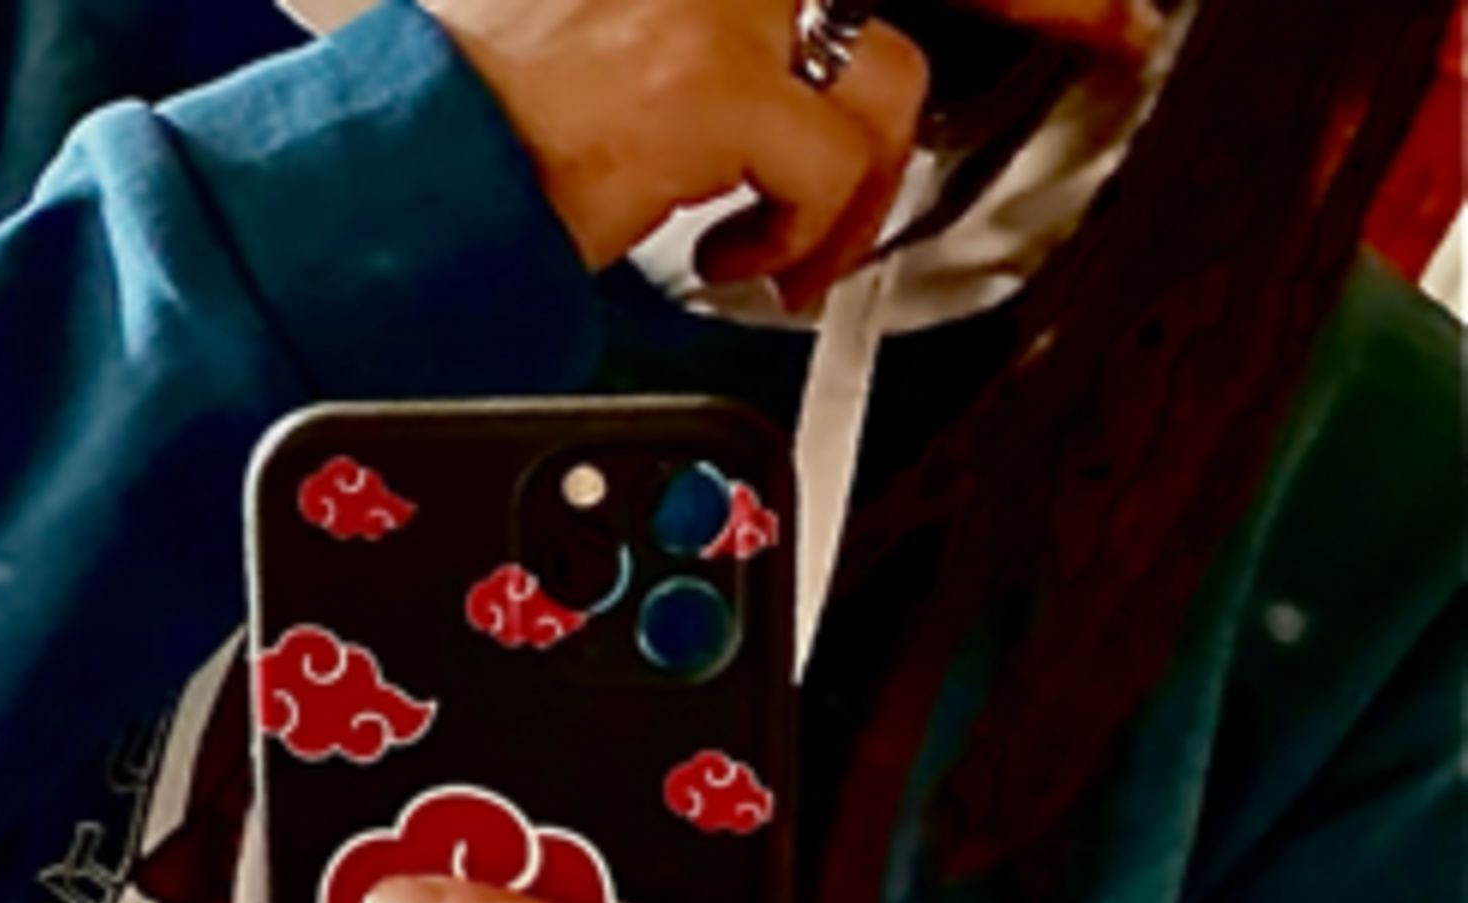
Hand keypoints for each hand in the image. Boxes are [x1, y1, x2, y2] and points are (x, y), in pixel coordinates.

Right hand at [419, 0, 1163, 300]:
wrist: (402, 159)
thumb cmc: (477, 120)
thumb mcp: (606, 41)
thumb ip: (714, 50)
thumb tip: (772, 103)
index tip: (1095, 3)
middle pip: (905, 14)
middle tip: (1111, 32)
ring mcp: (725, 3)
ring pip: (887, 90)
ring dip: (859, 190)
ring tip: (787, 250)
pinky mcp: (712, 84)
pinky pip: (827, 172)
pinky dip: (804, 234)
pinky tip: (742, 265)